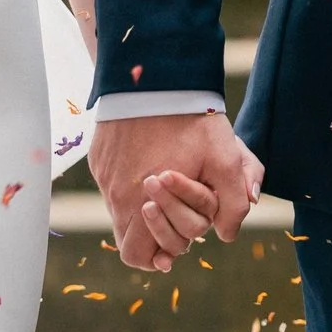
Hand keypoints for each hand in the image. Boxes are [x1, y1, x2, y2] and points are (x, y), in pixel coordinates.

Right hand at [89, 109, 262, 271]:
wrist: (154, 75)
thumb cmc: (192, 118)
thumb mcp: (225, 159)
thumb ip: (232, 203)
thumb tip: (226, 234)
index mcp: (141, 205)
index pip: (138, 256)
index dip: (159, 254)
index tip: (177, 244)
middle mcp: (115, 195)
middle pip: (128, 237)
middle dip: (154, 231)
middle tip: (176, 210)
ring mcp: (103, 175)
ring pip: (119, 209)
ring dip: (142, 204)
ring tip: (167, 179)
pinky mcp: (98, 157)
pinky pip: (111, 182)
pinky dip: (130, 180)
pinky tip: (151, 157)